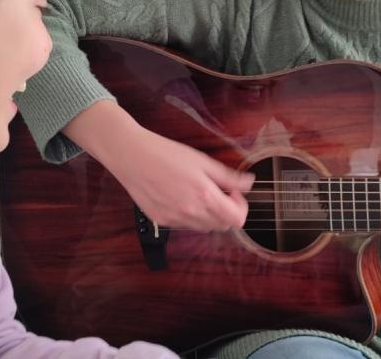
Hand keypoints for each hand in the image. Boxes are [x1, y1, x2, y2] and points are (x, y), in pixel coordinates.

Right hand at [104, 126, 253, 230]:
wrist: (131, 156)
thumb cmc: (165, 153)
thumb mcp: (202, 160)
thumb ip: (228, 176)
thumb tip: (249, 184)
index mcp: (204, 196)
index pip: (237, 219)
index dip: (240, 206)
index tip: (232, 192)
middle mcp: (190, 212)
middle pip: (222, 226)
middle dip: (225, 210)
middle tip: (217, 190)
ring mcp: (175, 219)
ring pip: (204, 227)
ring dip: (208, 214)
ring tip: (197, 192)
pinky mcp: (162, 220)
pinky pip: (185, 225)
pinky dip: (190, 215)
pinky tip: (180, 196)